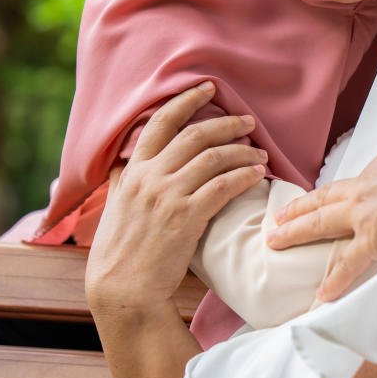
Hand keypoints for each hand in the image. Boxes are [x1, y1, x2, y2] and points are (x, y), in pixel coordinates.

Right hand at [85, 82, 267, 317]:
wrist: (123, 289)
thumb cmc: (120, 250)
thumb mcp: (115, 206)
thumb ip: (124, 180)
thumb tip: (125, 162)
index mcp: (133, 171)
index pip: (160, 122)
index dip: (186, 101)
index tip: (208, 88)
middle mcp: (150, 177)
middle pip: (196, 135)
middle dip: (227, 123)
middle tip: (249, 121)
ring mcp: (168, 196)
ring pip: (214, 158)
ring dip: (243, 152)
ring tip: (261, 154)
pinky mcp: (187, 217)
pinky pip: (223, 186)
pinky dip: (244, 176)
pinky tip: (257, 175)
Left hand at [266, 124, 376, 301]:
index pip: (368, 174)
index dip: (359, 183)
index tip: (355, 190)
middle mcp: (367, 188)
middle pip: (326, 197)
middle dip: (301, 206)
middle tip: (280, 214)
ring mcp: (364, 215)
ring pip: (321, 224)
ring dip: (295, 233)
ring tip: (276, 240)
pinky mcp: (371, 242)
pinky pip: (348, 266)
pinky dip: (334, 281)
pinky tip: (321, 294)